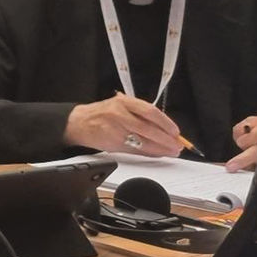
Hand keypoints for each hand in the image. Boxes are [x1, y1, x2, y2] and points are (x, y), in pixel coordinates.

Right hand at [64, 95, 183, 155]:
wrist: (79, 123)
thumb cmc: (102, 114)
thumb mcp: (121, 106)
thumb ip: (141, 115)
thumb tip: (164, 128)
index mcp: (124, 102)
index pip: (150, 111)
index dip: (165, 123)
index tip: (176, 132)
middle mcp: (119, 114)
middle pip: (148, 128)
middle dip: (166, 139)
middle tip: (177, 145)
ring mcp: (115, 130)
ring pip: (143, 142)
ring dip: (160, 149)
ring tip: (170, 152)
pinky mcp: (112, 143)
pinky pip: (135, 150)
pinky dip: (148, 153)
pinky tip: (156, 153)